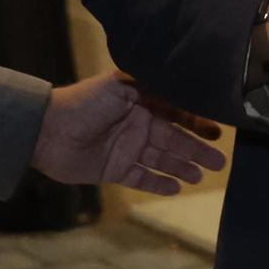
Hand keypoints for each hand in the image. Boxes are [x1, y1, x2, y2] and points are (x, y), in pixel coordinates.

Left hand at [31, 71, 226, 194]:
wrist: (47, 131)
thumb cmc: (83, 104)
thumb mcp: (118, 86)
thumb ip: (149, 86)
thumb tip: (179, 80)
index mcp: (139, 101)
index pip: (175, 112)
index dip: (196, 122)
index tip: (217, 132)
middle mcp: (135, 124)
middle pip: (173, 139)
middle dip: (197, 149)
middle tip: (221, 161)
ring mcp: (126, 148)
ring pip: (161, 160)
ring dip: (182, 167)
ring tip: (201, 176)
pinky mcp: (114, 170)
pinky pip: (142, 178)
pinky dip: (158, 183)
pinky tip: (177, 188)